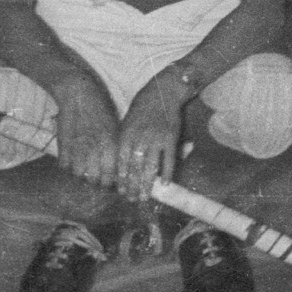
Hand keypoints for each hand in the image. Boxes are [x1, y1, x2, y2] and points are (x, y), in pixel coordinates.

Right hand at [52, 77, 120, 188]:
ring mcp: (77, 148)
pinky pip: (65, 166)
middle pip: (95, 179)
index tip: (113, 184)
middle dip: (98, 183)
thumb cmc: (101, 108)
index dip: (112, 183)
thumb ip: (116, 146)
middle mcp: (94, 148)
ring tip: (86, 172)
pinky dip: (69, 168)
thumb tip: (119, 165)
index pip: (112, 174)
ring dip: (83, 176)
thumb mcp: (115, 126)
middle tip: (99, 180)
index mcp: (111, 143)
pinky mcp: (63, 145)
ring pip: (79, 175)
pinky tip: (74, 163)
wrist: (79, 94)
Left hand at [114, 79, 184, 194]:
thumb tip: (121, 164)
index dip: (121, 179)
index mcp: (125, 136)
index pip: (121, 163)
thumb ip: (125, 143)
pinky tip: (164, 184)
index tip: (121, 192)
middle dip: (132, 186)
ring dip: (147, 184)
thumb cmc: (142, 108)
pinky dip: (167, 172)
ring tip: (145, 197)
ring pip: (150, 167)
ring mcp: (156, 139)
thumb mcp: (127, 123)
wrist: (163, 91)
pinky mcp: (171, 138)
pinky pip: (169, 159)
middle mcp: (139, 139)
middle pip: (134, 168)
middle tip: (132, 199)